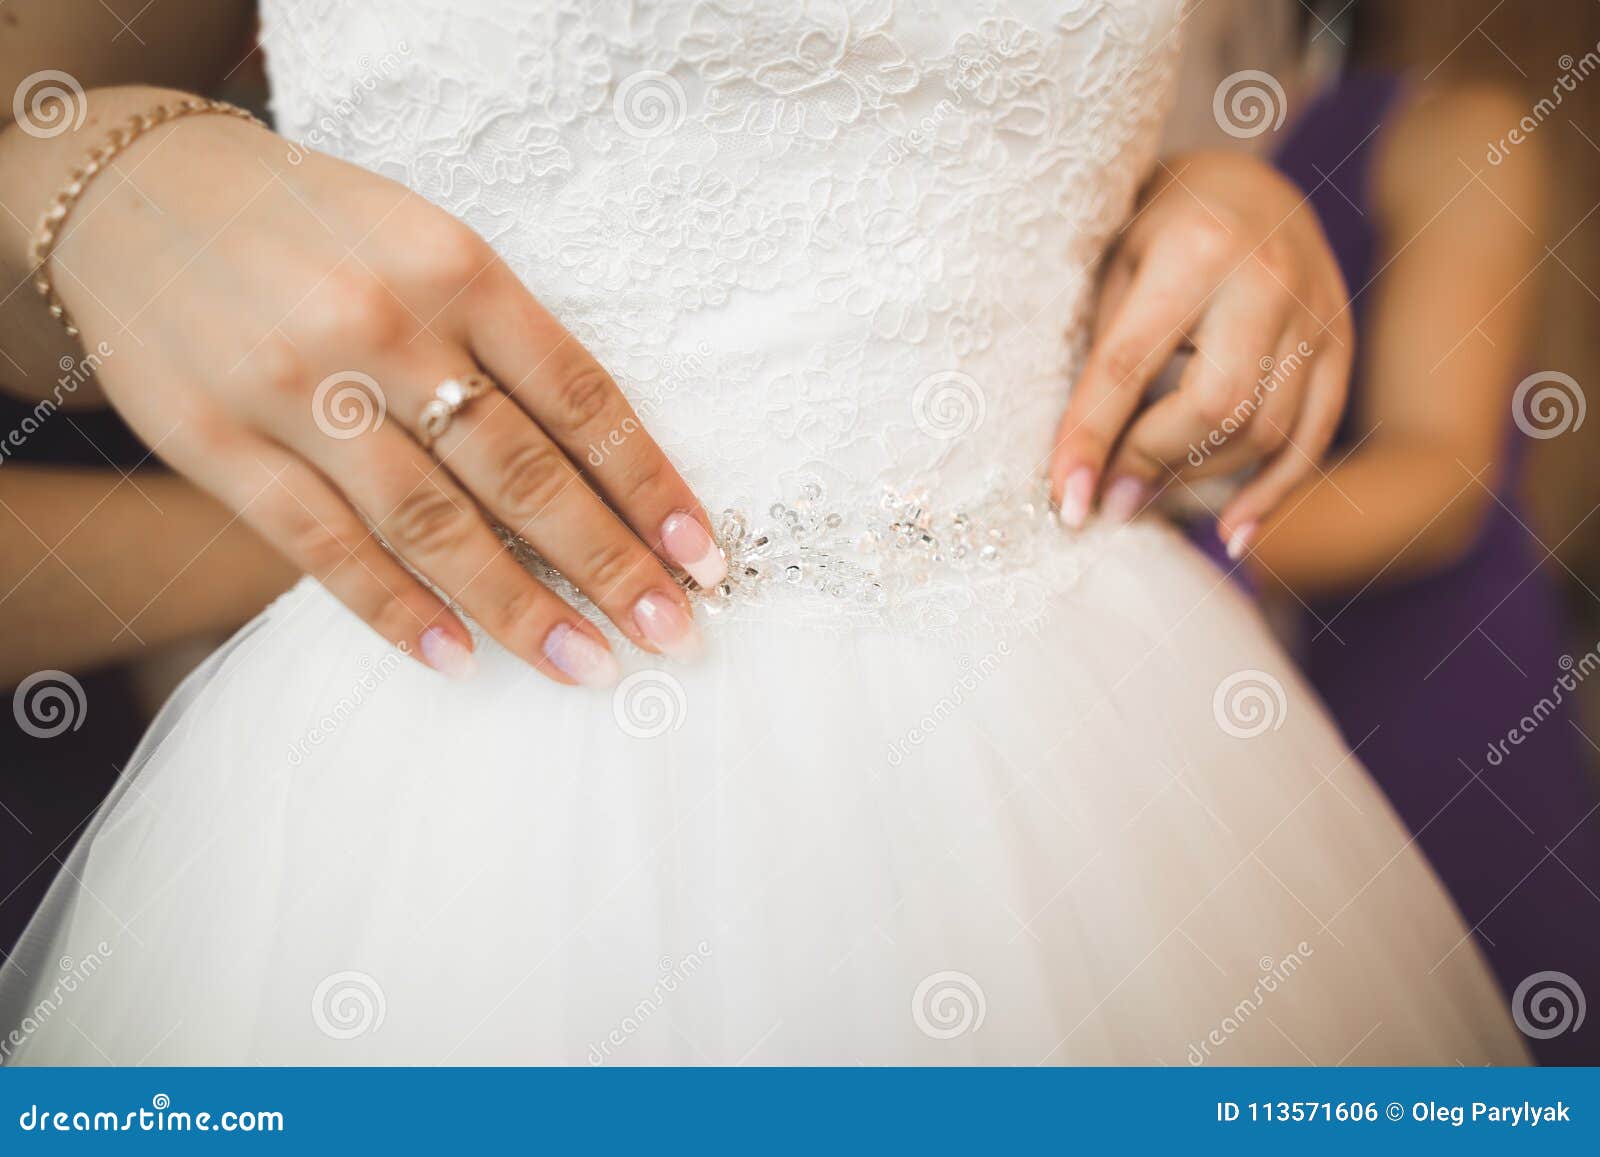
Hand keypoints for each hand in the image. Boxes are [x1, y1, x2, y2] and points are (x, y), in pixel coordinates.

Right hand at [41, 96, 724, 684]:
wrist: (139, 195)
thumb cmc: (319, 229)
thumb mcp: (426, 243)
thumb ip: (501, 341)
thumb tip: (599, 470)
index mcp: (455, 268)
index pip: (577, 395)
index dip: (647, 483)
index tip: (700, 555)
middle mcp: (385, 329)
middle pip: (520, 470)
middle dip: (608, 561)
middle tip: (673, 632)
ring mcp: (298, 392)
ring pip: (431, 522)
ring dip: (520, 606)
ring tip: (589, 665)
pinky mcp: (220, 445)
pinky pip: (324, 547)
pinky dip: (396, 610)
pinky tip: (458, 658)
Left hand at [1048, 151, 1352, 557]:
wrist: (1242, 184)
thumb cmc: (1153, 230)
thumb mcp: (1112, 267)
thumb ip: (1105, 358)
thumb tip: (1081, 474)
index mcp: (1196, 248)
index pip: (1130, 365)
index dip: (1092, 440)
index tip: (1067, 503)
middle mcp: (1268, 278)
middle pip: (1216, 407)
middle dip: (1153, 464)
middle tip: (1108, 503)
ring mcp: (1317, 311)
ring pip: (1266, 432)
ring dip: (1200, 482)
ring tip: (1146, 501)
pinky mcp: (1342, 340)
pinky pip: (1315, 437)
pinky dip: (1273, 494)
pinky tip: (1233, 535)